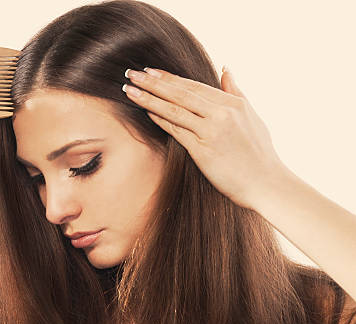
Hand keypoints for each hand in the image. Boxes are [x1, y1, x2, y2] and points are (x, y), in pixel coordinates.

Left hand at [123, 66, 287, 209]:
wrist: (266, 183)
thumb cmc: (259, 153)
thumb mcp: (251, 115)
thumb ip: (235, 91)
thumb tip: (225, 68)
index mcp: (232, 103)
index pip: (193, 86)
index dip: (169, 77)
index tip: (150, 70)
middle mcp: (221, 113)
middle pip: (180, 93)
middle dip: (153, 82)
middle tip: (132, 73)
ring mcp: (212, 131)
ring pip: (174, 110)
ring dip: (149, 99)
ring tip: (129, 89)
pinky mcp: (203, 151)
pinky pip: (177, 131)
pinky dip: (160, 120)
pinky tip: (146, 112)